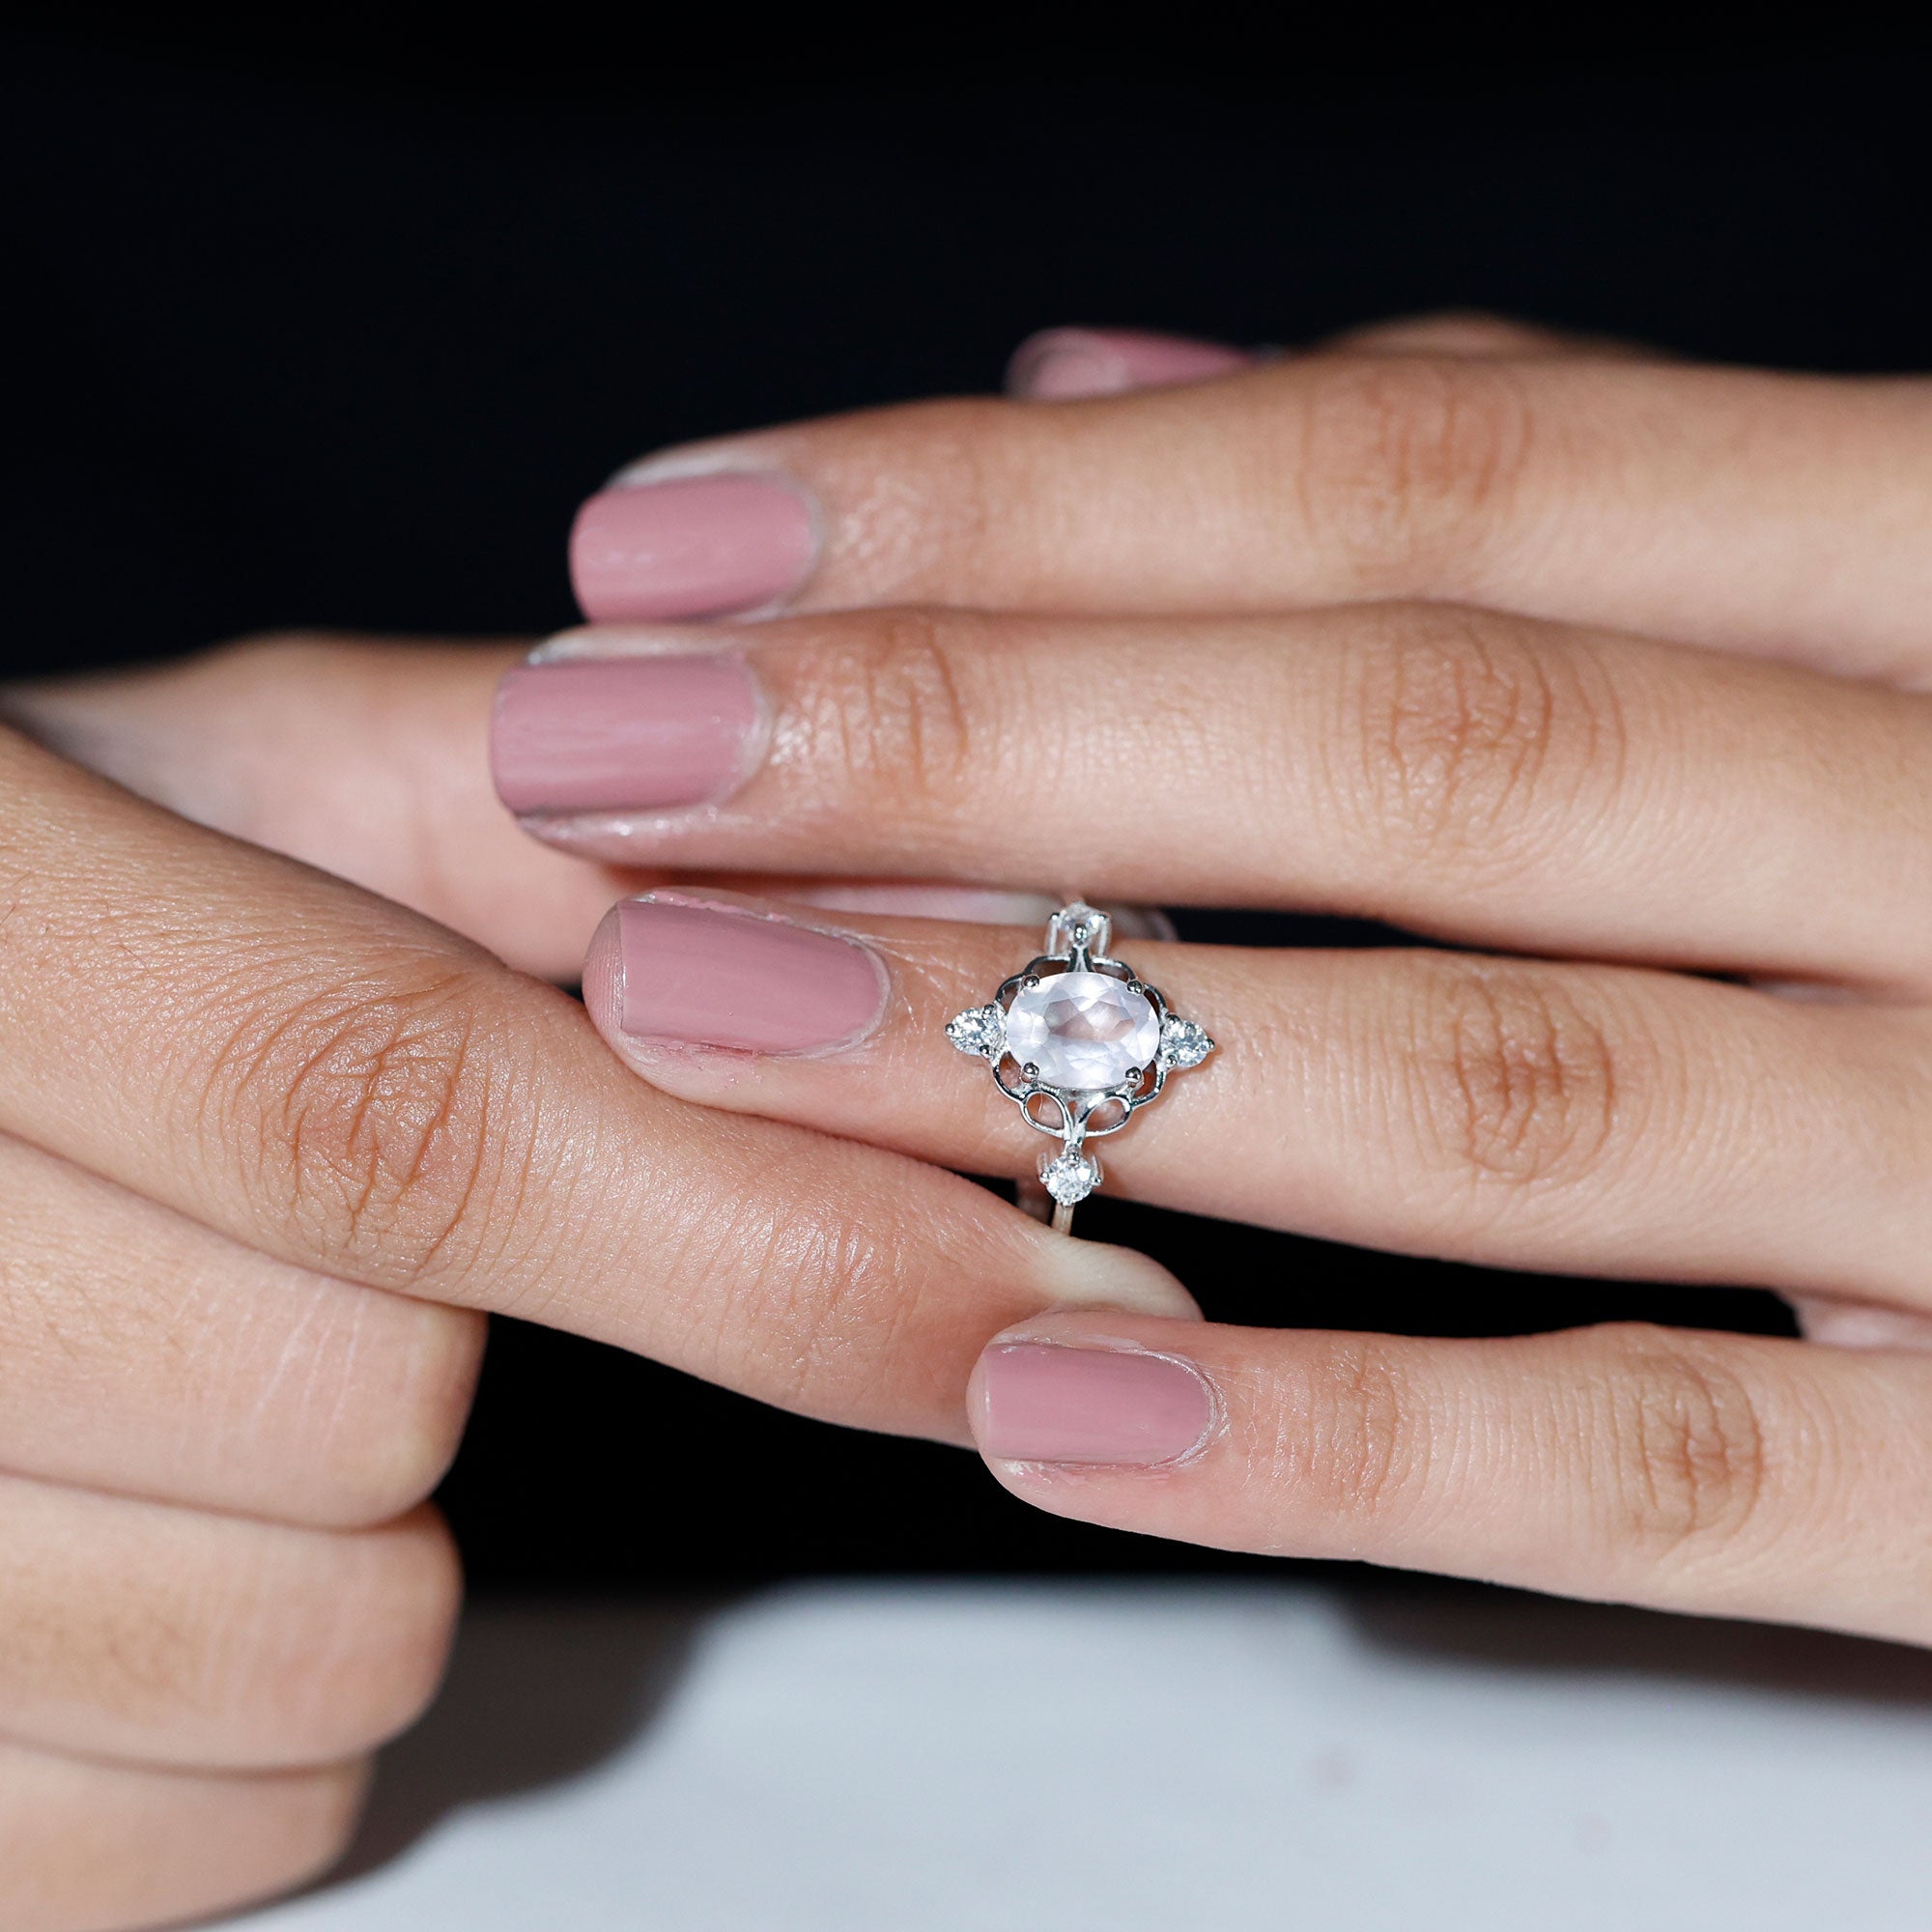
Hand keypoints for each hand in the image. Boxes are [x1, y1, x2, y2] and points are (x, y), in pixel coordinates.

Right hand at [0, 703, 1185, 1930]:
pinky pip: (214, 1819)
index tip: (1048, 1302)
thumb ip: (555, 822)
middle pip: (368, 1416)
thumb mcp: (239, 779)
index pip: (388, 1114)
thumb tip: (919, 937)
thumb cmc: (23, 900)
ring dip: (364, 1522)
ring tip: (209, 1350)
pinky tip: (155, 1509)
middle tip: (338, 1229)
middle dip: (466, 1332)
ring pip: (310, 1651)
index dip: (756, 1228)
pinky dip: (267, 1697)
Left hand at [493, 317, 1931, 1646]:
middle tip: (601, 755)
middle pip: (1432, 745)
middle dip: (972, 739)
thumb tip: (1098, 386)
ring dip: (1066, 1056)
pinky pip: (1683, 1483)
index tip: (679, 542)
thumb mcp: (1850, 593)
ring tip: (705, 1019)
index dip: (1015, 504)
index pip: (1430, 479)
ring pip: (1519, 1091)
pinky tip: (1039, 1400)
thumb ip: (1518, 477)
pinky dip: (1352, 1450)